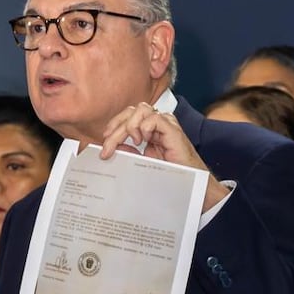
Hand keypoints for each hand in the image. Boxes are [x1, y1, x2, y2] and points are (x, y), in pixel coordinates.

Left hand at [99, 103, 228, 212]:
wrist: (188, 184)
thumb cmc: (170, 173)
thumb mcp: (142, 162)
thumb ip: (128, 152)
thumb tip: (112, 145)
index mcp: (149, 129)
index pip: (128, 116)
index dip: (114, 125)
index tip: (105, 140)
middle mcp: (157, 124)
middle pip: (131, 111)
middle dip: (117, 126)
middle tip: (108, 145)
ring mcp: (166, 125)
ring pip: (141, 110)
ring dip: (130, 126)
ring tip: (133, 143)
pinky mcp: (173, 130)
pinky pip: (155, 118)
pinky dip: (145, 127)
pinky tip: (144, 141)